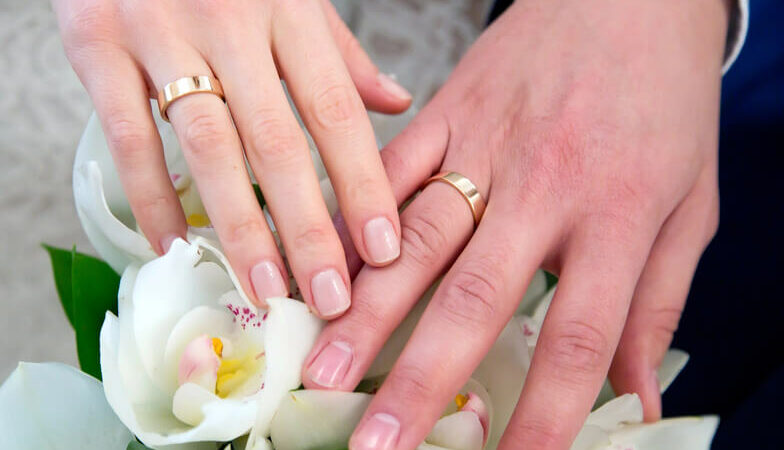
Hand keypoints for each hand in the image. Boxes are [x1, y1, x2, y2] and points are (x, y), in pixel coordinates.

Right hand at [52, 0, 411, 316]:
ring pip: (209, 147)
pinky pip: (129, 135)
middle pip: (277, 142)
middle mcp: (229, 21)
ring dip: (240, 226)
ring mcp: (160, 32)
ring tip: (265, 288)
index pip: (334, 109)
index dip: (361, 183)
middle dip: (308, 228)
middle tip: (328, 298)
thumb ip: (337, 49)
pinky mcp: (98, 45)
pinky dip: (151, 196)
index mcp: (286, 7)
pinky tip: (172, 246)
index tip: (382, 250)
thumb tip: (395, 103)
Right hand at [303, 0, 729, 447]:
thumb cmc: (665, 103)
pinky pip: (386, 173)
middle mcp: (544, 187)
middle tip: (377, 441)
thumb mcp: (692, 205)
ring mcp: (485, 146)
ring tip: (322, 367)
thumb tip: (635, 402)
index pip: (577, 336)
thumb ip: (656, 304)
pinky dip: (348, 223)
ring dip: (363, 310)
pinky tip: (315, 268)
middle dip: (421, 376)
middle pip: (475, 297)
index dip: (545, 415)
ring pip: (412, 238)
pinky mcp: (445, 111)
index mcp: (618, 215)